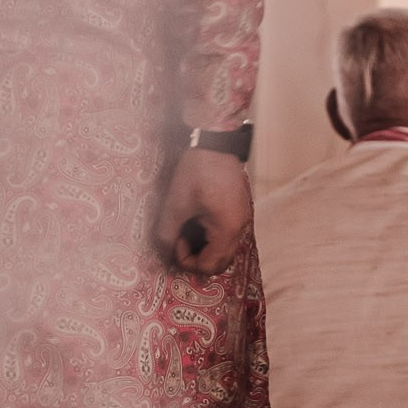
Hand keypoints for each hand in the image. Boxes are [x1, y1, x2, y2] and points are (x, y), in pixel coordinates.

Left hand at [152, 149, 252, 277]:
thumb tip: (164, 252)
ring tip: (187, 229)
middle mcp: (240, 229)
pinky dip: (211, 236)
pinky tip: (197, 219)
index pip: (209, 266)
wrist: (216, 142)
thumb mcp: (176, 204)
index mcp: (227, 230)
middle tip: (180, 240)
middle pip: (220, 262)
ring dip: (203, 247)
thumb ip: (167, 233)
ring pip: (223, 250)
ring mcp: (242, 220)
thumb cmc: (197, 172)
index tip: (175, 240)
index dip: (187, 260)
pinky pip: (226, 235)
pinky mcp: (239, 211)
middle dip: (197, 258)